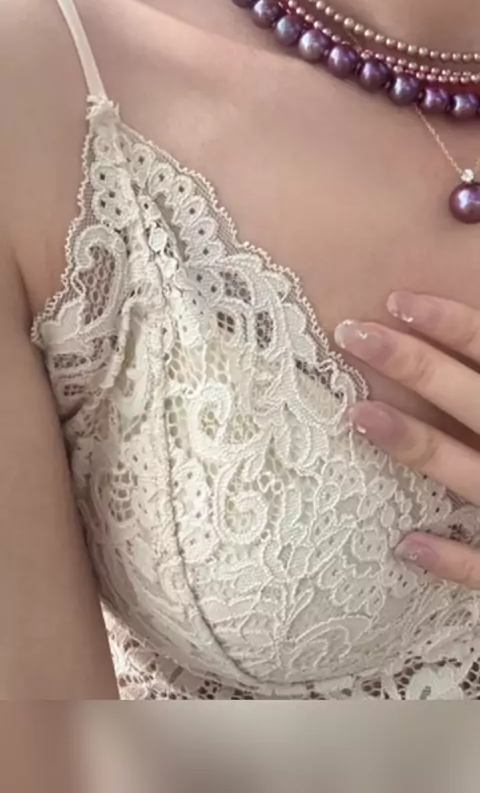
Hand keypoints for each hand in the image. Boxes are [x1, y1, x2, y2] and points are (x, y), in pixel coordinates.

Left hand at [334, 291, 479, 586]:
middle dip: (414, 365)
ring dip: (415, 445)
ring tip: (357, 416)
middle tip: (349, 331)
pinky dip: (450, 559)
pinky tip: (403, 547)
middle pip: (472, 400)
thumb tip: (475, 315)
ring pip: (471, 475)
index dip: (451, 324)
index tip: (396, 299)